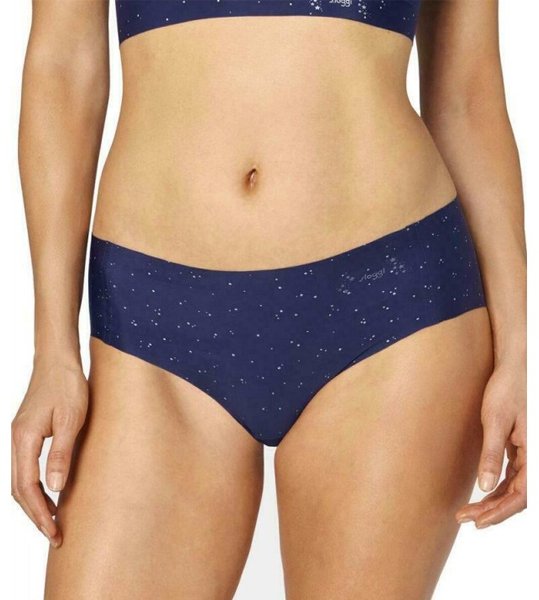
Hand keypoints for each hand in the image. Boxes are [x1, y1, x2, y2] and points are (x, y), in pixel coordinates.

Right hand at [11, 359, 87, 547]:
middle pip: (19, 489)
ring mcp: (20, 436)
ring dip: (35, 502)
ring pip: (21, 479)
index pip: (27, 488)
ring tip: (54, 520)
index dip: (40, 514)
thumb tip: (53, 488)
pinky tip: (53, 490)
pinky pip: (27, 466)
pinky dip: (36, 485)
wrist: (58, 359)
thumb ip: (61, 453)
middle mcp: (17, 440)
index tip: (55, 533)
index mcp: (24, 439)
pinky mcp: (28, 431)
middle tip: (56, 535)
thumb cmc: (68, 385)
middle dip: (36, 514)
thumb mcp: (72, 419)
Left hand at [455, 359, 526, 527]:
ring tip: (470, 512)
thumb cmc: (506, 388)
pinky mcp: (519, 447)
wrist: (513, 367)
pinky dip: (497, 487)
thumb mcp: (494, 421)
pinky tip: (482, 493)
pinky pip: (512, 475)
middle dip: (494, 510)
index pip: (522, 495)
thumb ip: (491, 454)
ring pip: (515, 487)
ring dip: (494, 501)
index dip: (501, 511)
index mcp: (534, 452)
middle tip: (466, 519)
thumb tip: (485, 486)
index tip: (478, 521)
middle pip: (518, 495)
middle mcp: (534, 456)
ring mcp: (528, 453)